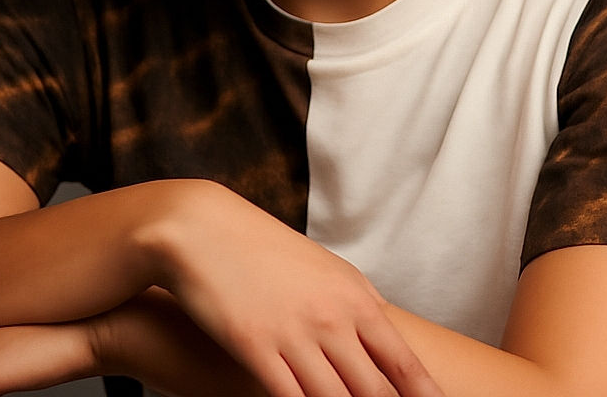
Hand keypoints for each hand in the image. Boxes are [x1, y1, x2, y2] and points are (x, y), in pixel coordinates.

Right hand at [149, 181, 443, 396]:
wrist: (203, 225)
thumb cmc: (262, 247)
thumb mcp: (321, 268)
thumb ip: (355, 303)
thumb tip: (383, 333)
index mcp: (355, 296)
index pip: (402, 362)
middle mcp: (333, 316)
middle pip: (374, 391)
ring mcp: (296, 333)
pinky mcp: (256, 346)